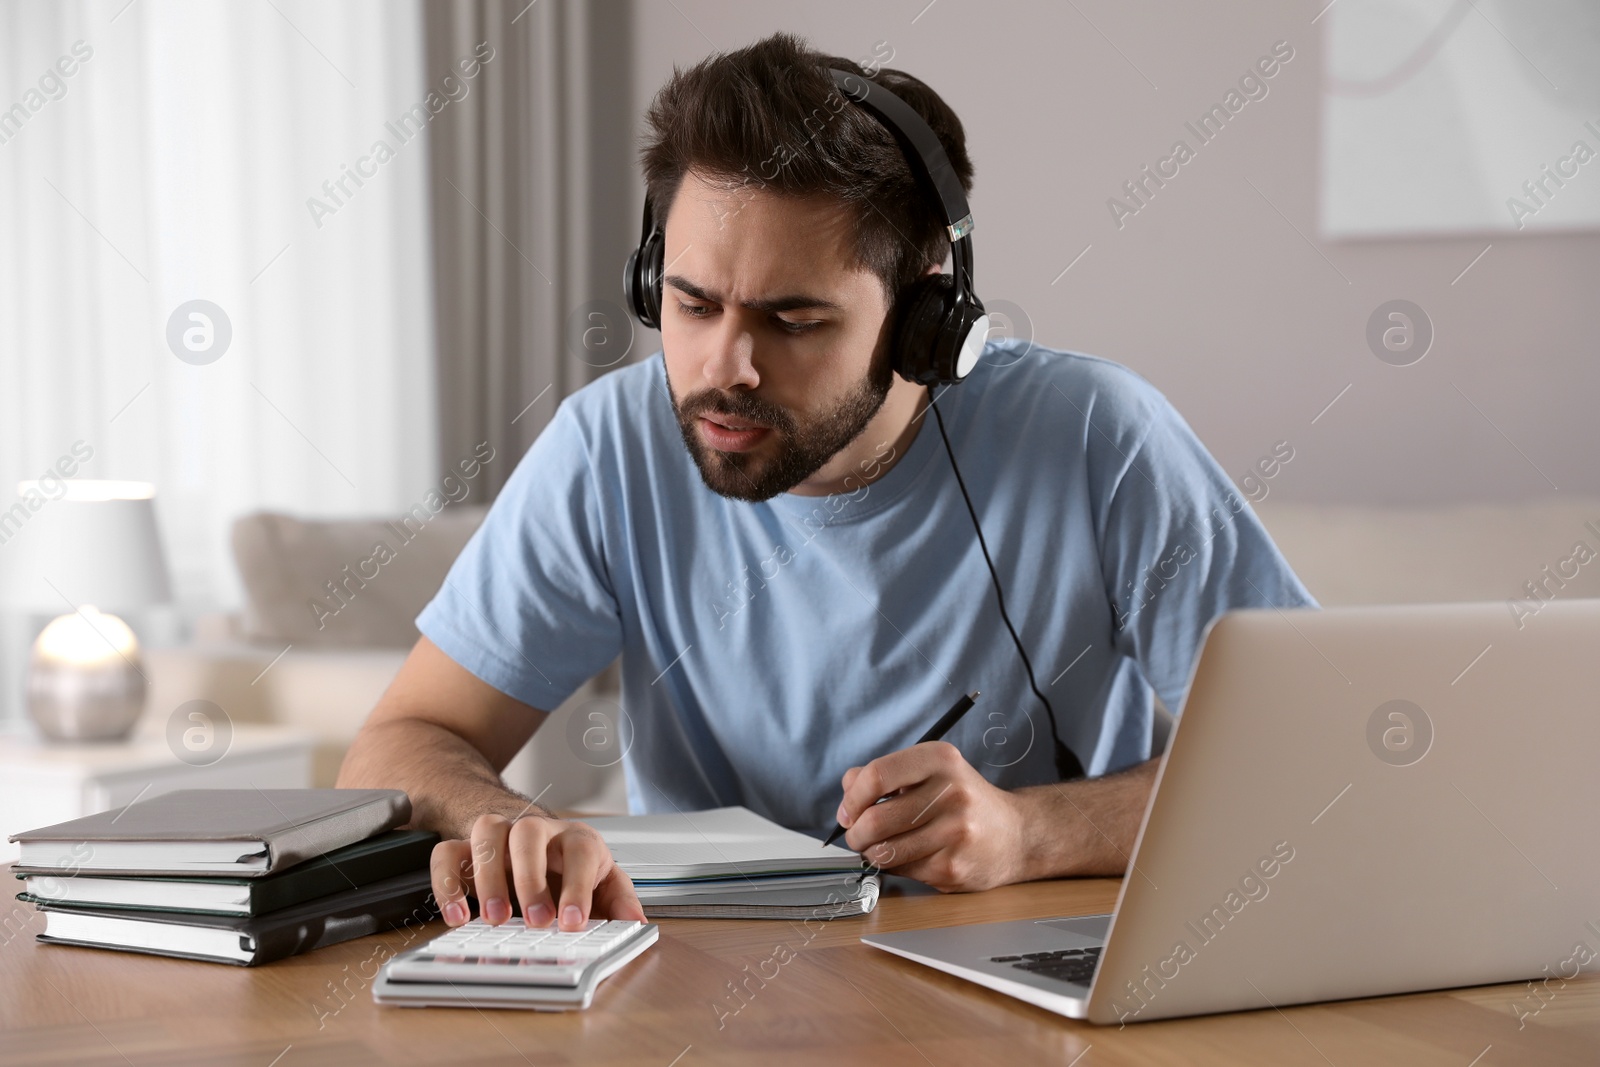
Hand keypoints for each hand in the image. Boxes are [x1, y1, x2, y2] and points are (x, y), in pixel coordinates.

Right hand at [430, 812, 646, 930]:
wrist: (535, 839)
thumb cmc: (569, 864)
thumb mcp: (603, 880)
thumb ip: (619, 901)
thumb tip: (635, 923)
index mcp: (575, 838)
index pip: (580, 851)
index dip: (577, 886)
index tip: (572, 921)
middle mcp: (537, 831)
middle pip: (529, 832)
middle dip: (531, 879)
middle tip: (536, 921)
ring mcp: (499, 836)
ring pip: (487, 831)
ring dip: (489, 875)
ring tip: (495, 920)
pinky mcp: (466, 848)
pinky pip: (446, 852)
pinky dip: (447, 882)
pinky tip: (457, 916)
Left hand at [836, 741, 1028, 892]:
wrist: (1016, 835)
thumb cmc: (963, 800)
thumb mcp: (931, 771)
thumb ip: (885, 774)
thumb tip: (847, 791)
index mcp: (940, 760)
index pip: (877, 775)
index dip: (853, 798)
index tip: (849, 810)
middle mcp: (951, 793)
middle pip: (875, 819)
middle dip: (855, 832)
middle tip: (857, 834)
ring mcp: (954, 833)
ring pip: (883, 851)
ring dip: (870, 852)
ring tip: (877, 847)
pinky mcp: (952, 867)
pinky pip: (901, 870)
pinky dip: (894, 866)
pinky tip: (908, 856)